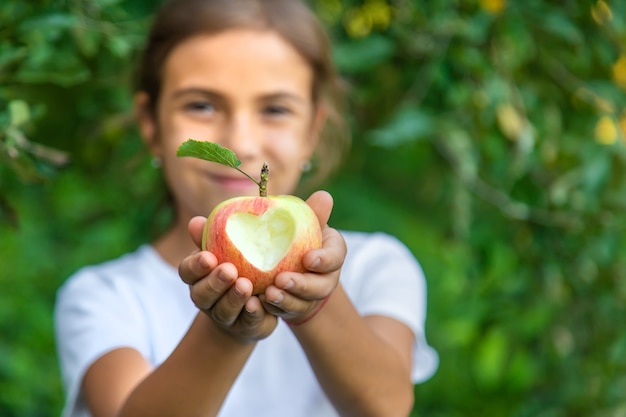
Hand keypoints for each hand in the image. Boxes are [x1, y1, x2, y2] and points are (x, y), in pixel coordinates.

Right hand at [178, 217, 277, 342]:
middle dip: (215, 282)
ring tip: (246, 285)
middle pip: (202, 294)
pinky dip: (251, 313)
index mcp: (198, 277)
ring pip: (224, 310)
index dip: (196, 266)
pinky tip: (258, 303)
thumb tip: (196, 221)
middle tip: (229, 270)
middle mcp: (206, 299)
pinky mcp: (244, 327)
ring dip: (234, 298)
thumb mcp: (225, 252)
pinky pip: (246, 322)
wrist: (251, 308)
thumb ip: (212, 237)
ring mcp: (224, 316)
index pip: (187, 272)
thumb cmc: (236, 269)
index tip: (209, 257)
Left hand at [261, 190, 346, 323]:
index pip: (335, 257)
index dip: (324, 260)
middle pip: (320, 287)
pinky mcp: (292, 309)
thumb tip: (324, 196)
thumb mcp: (308, 224)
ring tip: (268, 293)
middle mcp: (326, 279)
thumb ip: (314, 213)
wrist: (296, 265)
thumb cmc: (302, 237)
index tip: (308, 258)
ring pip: (301, 303)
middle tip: (281, 280)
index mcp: (333, 254)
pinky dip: (272, 308)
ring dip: (285, 300)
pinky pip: (283, 312)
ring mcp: (309, 298)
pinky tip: (258, 301)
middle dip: (301, 285)